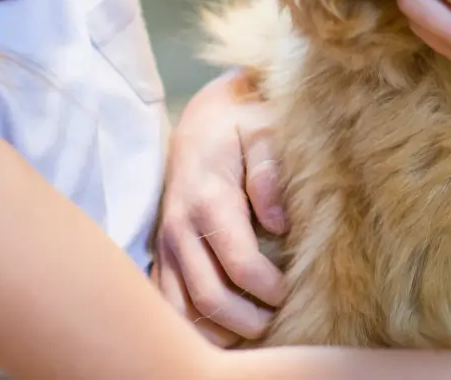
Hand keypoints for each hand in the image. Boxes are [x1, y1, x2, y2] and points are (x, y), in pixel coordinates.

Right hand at [156, 68, 288, 344]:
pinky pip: (168, 305)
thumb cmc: (241, 126)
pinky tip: (224, 327)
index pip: (239, 266)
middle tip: (275, 317)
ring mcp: (166, 246)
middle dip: (248, 320)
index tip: (289, 291)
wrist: (201, 121)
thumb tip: (278, 223)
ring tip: (254, 325)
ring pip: (182, 311)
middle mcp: (180, 229)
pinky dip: (194, 326)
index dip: (269, 289)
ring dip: (219, 330)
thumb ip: (270, 172)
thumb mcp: (262, 130)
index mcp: (209, 200)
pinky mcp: (161, 257)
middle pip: (210, 300)